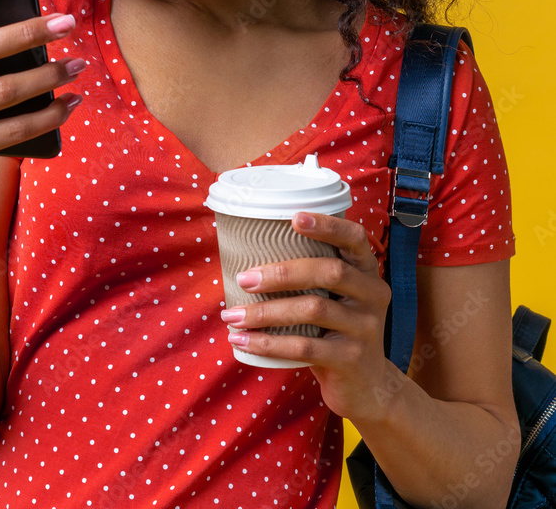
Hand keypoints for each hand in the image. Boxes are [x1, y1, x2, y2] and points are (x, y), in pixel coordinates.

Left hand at [220, 211, 394, 424]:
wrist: (368, 387)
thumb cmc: (337, 331)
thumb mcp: (335, 300)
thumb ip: (311, 279)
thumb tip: (246, 262)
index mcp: (367, 272)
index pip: (354, 238)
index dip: (328, 225)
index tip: (294, 217)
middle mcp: (372, 294)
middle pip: (328, 272)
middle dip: (281, 273)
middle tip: (243, 279)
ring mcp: (366, 327)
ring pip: (312, 309)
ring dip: (266, 312)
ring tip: (232, 316)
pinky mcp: (352, 359)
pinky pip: (305, 348)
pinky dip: (269, 344)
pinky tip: (244, 342)